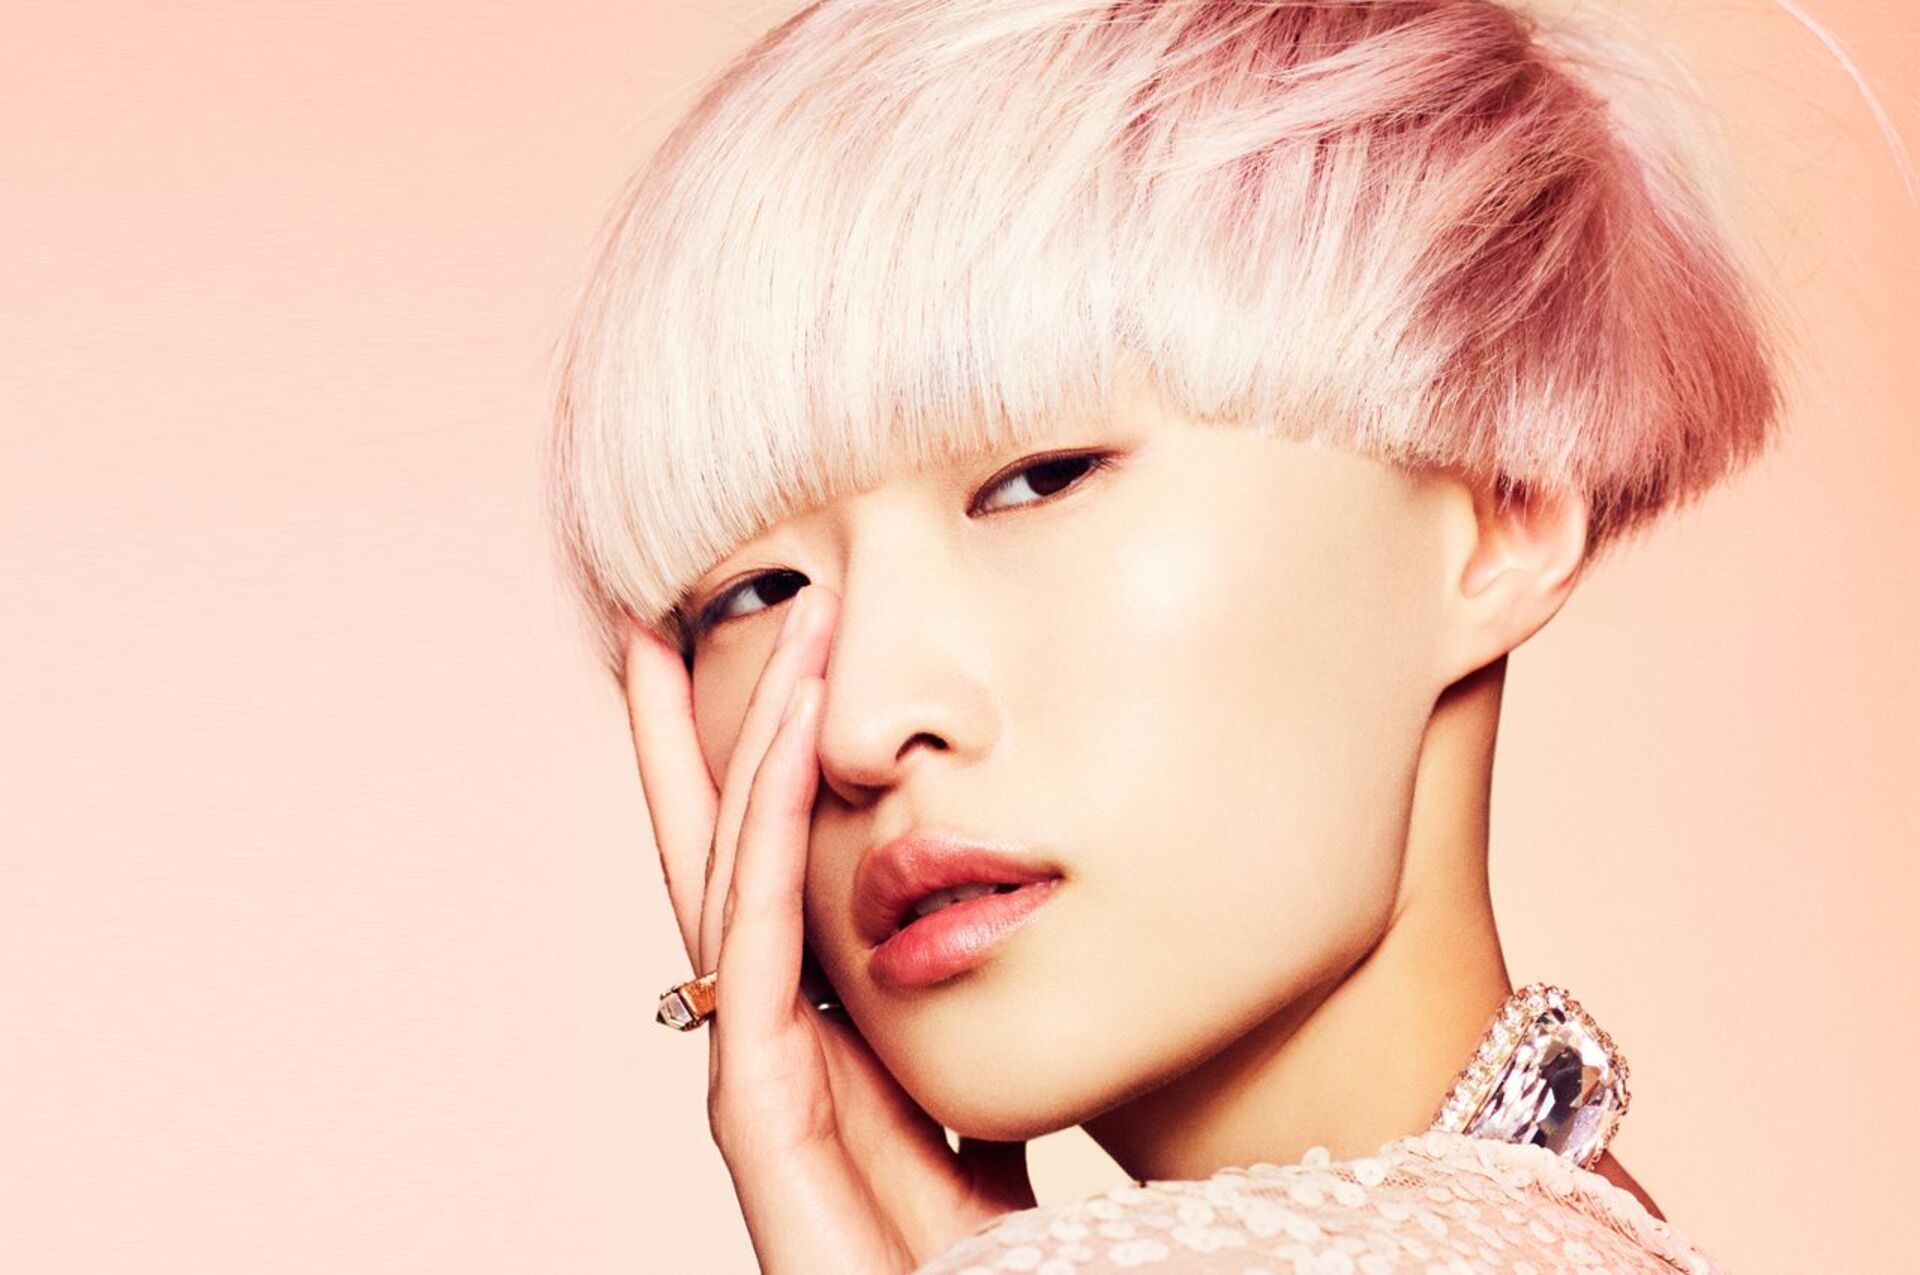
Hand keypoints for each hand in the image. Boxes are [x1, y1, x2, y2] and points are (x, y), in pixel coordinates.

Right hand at [623, 584, 1036, 1273]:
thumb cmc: (1012, 1258)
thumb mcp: (995, 1101)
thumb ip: (974, 1032)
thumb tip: (994, 940)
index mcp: (832, 1040)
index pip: (771, 883)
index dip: (751, 774)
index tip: (754, 666)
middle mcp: (780, 1049)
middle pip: (717, 868)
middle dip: (688, 743)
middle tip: (663, 622)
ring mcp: (762, 1085)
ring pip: (722, 888)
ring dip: (719, 755)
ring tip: (692, 638)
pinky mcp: (765, 1127)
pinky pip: (754, 961)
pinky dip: (759, 850)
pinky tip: (775, 753)